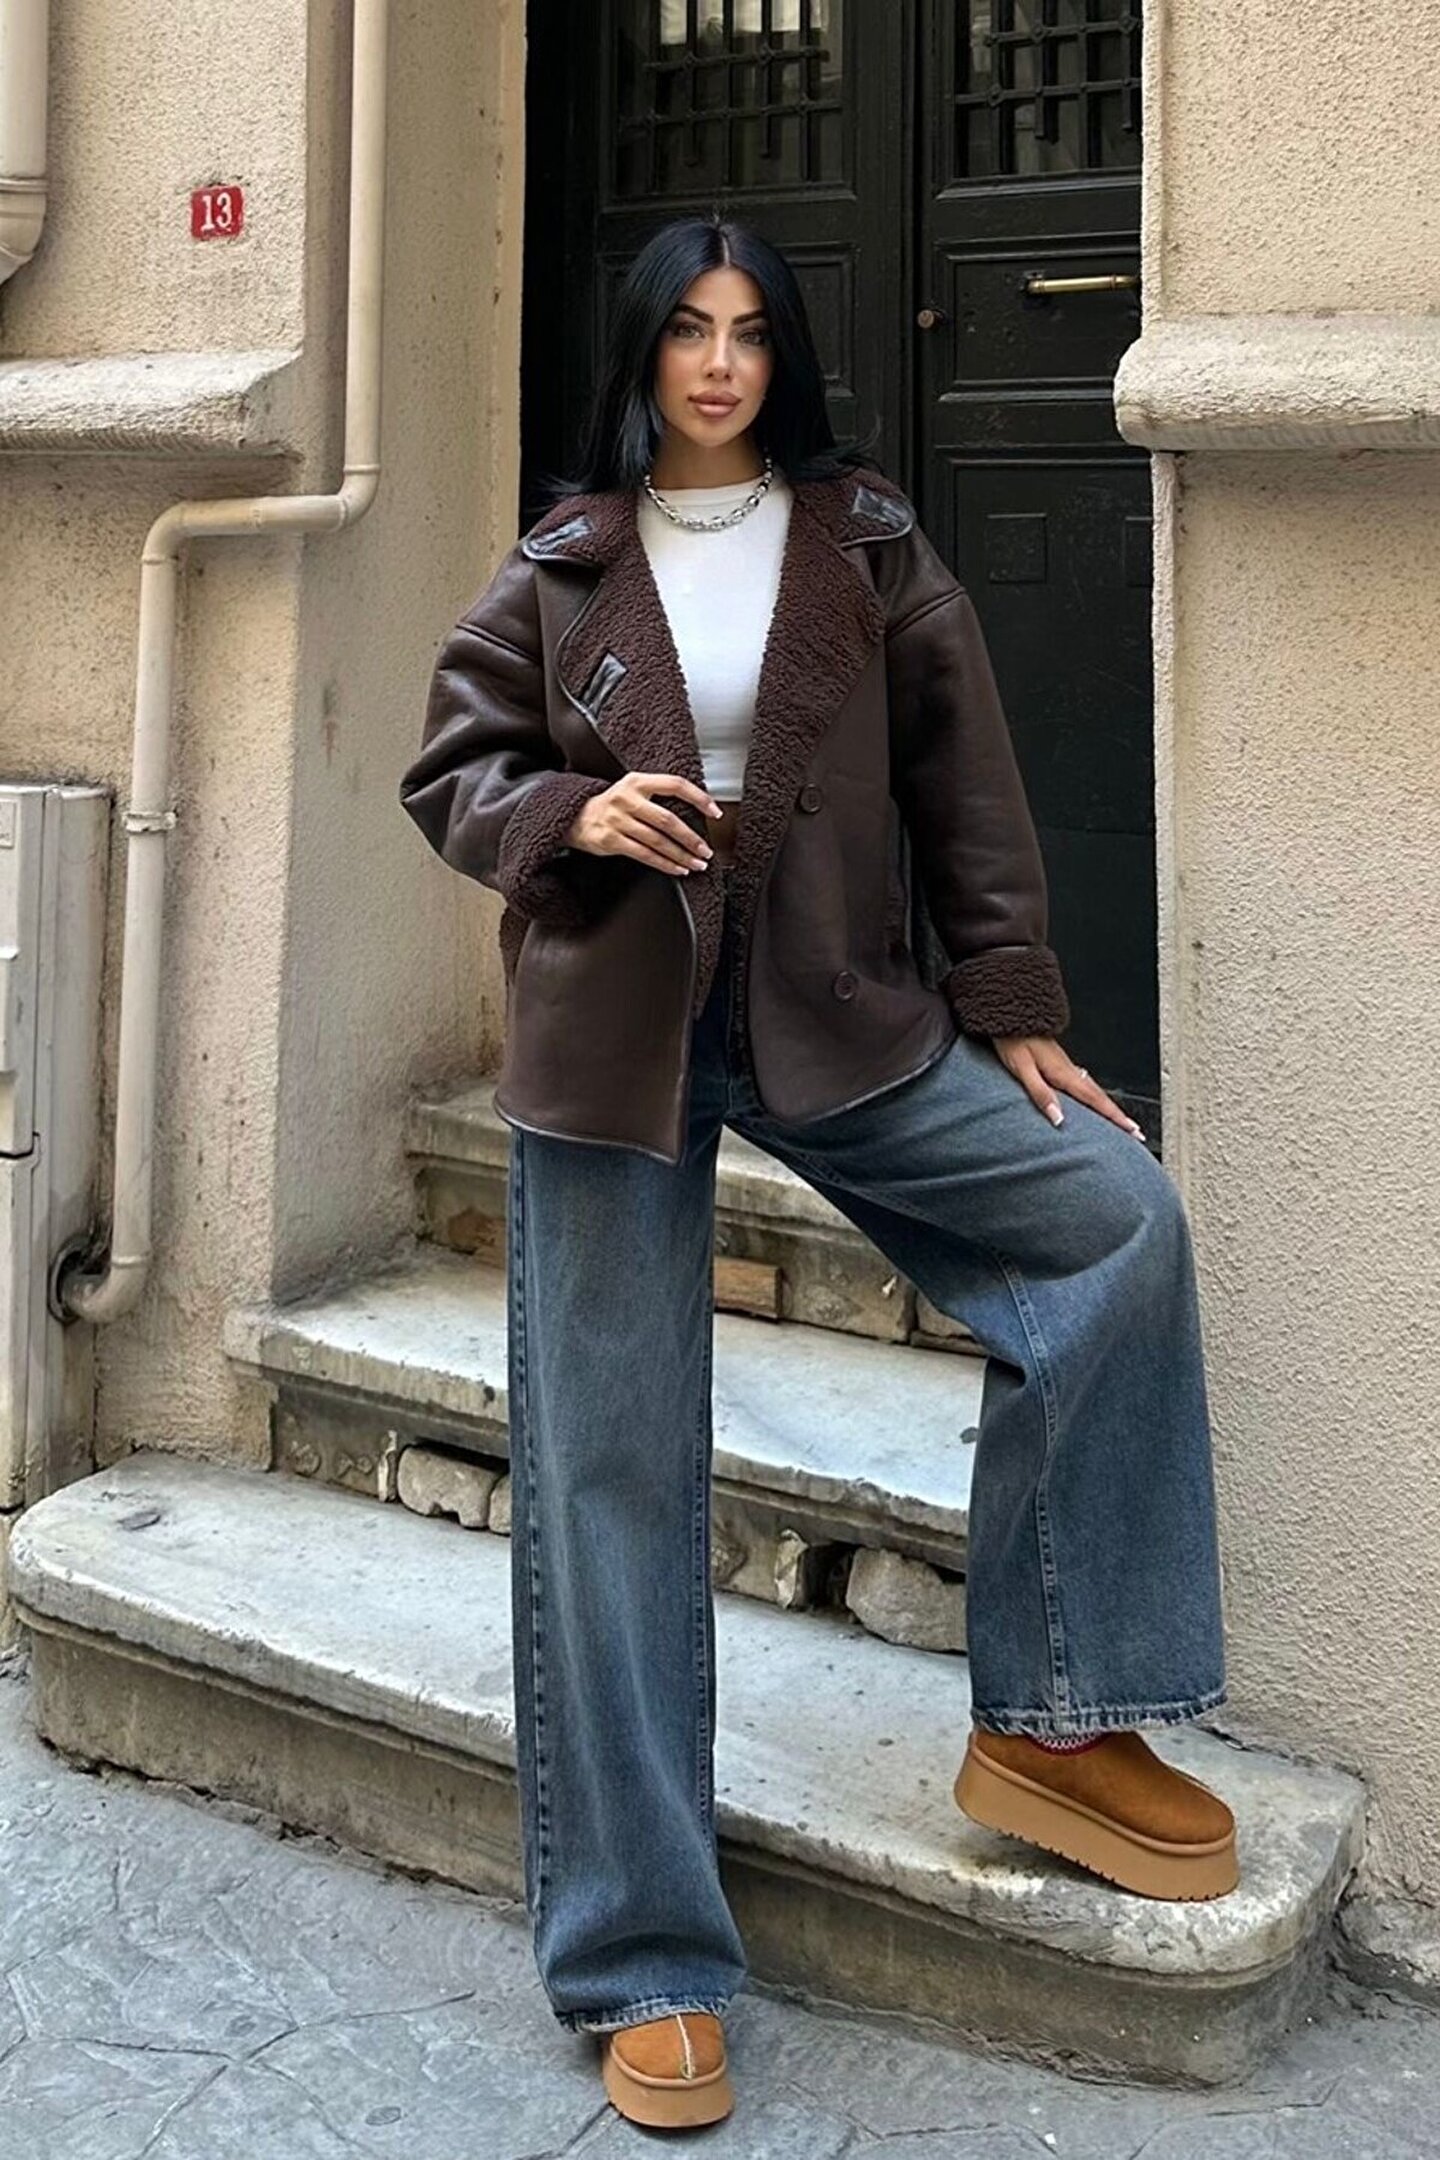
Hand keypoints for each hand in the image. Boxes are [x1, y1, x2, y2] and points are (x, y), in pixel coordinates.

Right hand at [564, 771, 721, 874]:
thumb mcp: (632, 791)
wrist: (575, 817)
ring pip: (657, 841)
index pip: (675, 785)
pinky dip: (664, 864)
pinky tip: (677, 869)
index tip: (715, 812)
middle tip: (706, 851)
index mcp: (637, 781)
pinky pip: (645, 855)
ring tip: (696, 864)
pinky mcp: (611, 840)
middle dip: (691, 838)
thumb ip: (657, 797)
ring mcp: (618, 820)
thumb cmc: (612, 806)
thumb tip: (694, 816)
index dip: (698, 798)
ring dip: (681, 855)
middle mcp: (627, 799)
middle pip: (667, 820)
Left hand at [990, 1033, 1146, 1139]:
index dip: (1115, 1117)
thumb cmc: (1013, 1039)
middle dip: (1120, 1116)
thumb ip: (1040, 1094)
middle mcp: (1069, 1070)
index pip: (1096, 1100)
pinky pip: (1084, 1085)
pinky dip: (1096, 1097)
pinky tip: (1094, 1102)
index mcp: (1063, 1073)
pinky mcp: (1059, 1064)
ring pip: (1094, 1091)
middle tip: (1137, 1133)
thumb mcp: (1022, 1069)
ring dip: (1110, 1107)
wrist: (1011, 1014)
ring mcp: (1066, 1066)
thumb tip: (1058, 1119)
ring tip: (1121, 1122)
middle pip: (1100, 1097)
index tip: (1133, 1131)